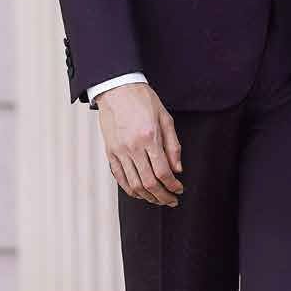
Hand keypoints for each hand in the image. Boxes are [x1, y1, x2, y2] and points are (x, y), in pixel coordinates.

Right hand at [97, 83, 183, 205]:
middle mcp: (133, 147)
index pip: (163, 172)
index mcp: (149, 137)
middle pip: (149, 182)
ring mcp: (119, 151)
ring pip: (133, 184)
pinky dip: (130, 189)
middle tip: (171, 200)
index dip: (173, 185)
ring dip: (147, 196)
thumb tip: (178, 169)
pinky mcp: (110, 152)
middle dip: (163, 196)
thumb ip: (173, 146)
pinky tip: (139, 193)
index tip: (180, 190)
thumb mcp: (166, 119)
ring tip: (158, 199)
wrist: (118, 89)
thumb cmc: (144, 101)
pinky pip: (119, 177)